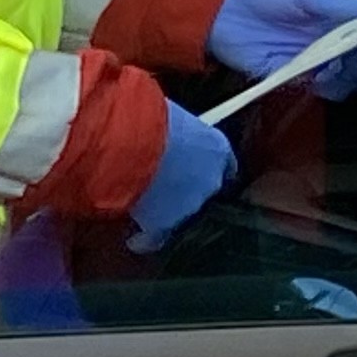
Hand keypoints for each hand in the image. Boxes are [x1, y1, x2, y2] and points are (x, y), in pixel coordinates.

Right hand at [128, 103, 236, 251]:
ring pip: (180, 216)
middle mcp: (211, 180)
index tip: (197, 170)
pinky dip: (145, 239)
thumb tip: (168, 131)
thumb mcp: (172, 116)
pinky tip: (135, 240)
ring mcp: (189, 206)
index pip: (225, 165)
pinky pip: (156, 237)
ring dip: (166, 213)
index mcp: (217, 148)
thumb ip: (179, 132)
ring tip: (145, 209)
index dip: (208, 168)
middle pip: (204, 193)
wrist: (131, 141)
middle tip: (165, 189)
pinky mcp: (164, 224)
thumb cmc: (150, 117)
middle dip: (187, 193)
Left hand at [208, 0, 356, 98]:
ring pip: (348, 81)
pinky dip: (330, 84)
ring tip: (341, 61)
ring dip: (352, 74)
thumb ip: (340, 4)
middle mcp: (330, 46)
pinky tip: (323, 73)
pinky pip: (323, 90)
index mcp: (336, 23)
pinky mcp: (295, 79)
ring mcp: (314, 64)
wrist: (224, 12)